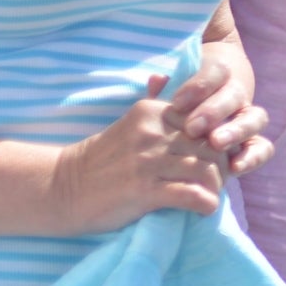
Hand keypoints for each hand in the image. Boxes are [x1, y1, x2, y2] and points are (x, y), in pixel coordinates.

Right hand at [51, 75, 227, 231]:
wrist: (63, 188)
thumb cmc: (102, 159)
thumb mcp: (128, 123)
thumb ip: (151, 102)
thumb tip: (163, 76)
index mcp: (152, 112)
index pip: (207, 122)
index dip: (217, 142)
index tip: (214, 158)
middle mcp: (152, 133)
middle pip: (211, 147)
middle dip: (222, 167)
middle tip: (216, 181)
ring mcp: (148, 161)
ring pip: (208, 170)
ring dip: (216, 187)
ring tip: (209, 195)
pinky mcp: (144, 190)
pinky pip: (192, 195)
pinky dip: (206, 204)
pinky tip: (203, 210)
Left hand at [166, 38, 272, 176]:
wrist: (195, 126)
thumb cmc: (175, 110)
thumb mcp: (166, 99)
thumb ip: (161, 91)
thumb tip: (158, 80)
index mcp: (216, 79)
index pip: (216, 71)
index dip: (200, 85)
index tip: (176, 103)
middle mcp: (236, 97)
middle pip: (234, 95)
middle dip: (214, 111)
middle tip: (192, 128)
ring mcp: (248, 120)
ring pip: (256, 118)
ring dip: (237, 130)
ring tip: (216, 144)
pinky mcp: (255, 145)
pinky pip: (263, 148)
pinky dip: (253, 157)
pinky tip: (234, 167)